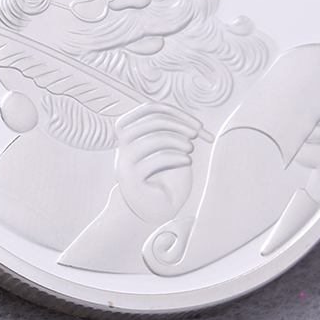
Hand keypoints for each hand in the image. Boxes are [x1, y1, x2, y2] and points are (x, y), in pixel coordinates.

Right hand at [114, 102, 200, 223]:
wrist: (154, 210)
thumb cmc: (165, 177)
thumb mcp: (170, 150)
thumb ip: (173, 132)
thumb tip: (188, 120)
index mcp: (129, 132)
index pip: (149, 109)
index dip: (175, 112)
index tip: (195, 124)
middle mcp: (122, 145)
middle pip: (151, 120)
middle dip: (179, 125)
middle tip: (196, 134)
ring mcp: (125, 161)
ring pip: (154, 138)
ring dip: (179, 141)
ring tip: (191, 149)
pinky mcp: (132, 178)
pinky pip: (157, 160)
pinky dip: (177, 157)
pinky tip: (187, 162)